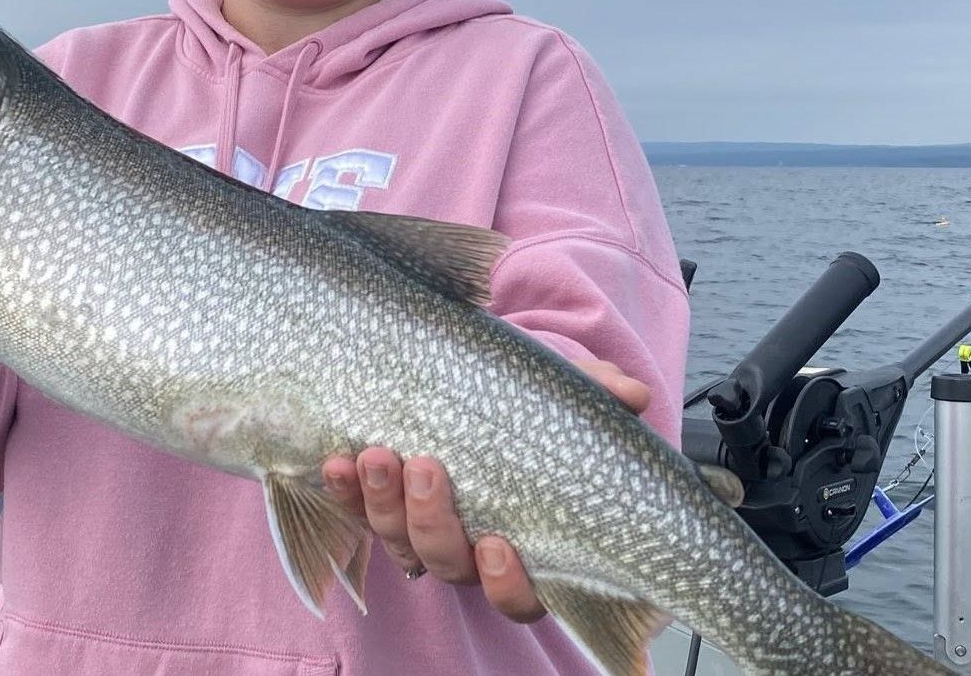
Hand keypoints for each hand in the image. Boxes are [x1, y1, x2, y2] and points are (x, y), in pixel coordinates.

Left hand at [322, 358, 650, 622]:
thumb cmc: (531, 401)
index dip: (509, 583)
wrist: (474, 375)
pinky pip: (355, 514)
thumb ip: (598, 393)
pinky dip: (344, 492)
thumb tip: (634, 394)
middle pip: (450, 565)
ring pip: (400, 545)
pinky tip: (336, 461)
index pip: (523, 595)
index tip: (500, 545)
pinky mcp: (378, 504)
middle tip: (425, 466)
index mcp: (527, 544)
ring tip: (375, 455)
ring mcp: (421, 529)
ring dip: (383, 505)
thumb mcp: (565, 391)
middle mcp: (472, 550)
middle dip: (431, 521)